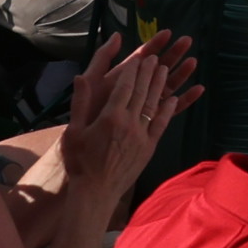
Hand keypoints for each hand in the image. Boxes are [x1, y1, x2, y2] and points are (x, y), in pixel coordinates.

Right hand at [53, 28, 192, 201]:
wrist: (96, 191)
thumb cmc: (80, 161)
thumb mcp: (74, 130)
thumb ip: (80, 102)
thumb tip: (80, 77)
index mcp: (110, 116)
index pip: (125, 86)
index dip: (134, 70)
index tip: (140, 56)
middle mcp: (129, 122)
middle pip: (142, 91)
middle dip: (149, 72)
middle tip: (156, 57)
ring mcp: (141, 135)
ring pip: (153, 104)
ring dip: (160, 85)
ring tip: (166, 69)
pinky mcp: (149, 147)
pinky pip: (161, 124)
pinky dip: (168, 110)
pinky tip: (173, 98)